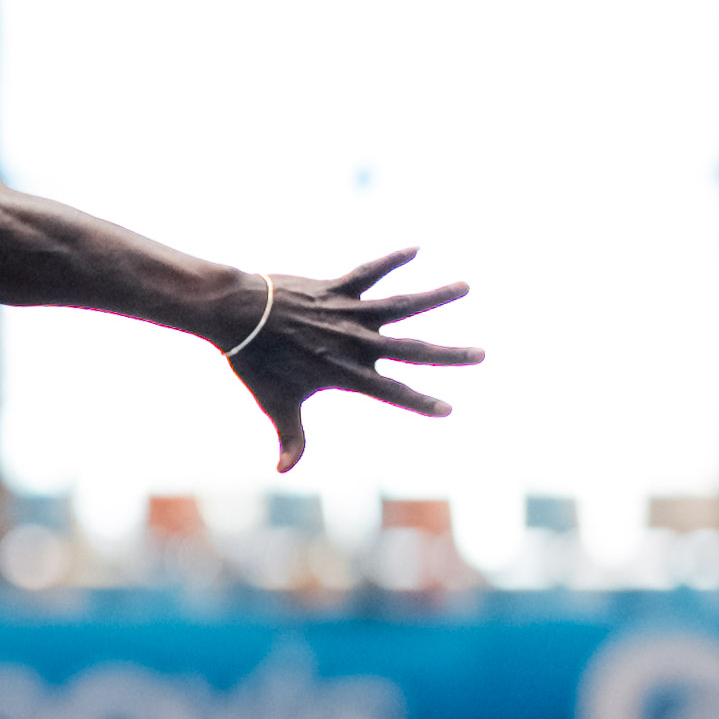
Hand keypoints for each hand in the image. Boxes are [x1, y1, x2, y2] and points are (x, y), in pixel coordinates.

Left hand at [227, 249, 481, 473]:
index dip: (420, 403)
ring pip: (401, 304)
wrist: (236, 316)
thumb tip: (283, 471)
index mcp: (345, 373)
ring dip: (435, 296)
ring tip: (466, 286)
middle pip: (411, 350)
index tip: (449, 409)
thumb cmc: (255, 363)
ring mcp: (347, 313)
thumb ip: (290, 437)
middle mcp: (354, 343)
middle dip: (449, 354)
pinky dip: (392, 259)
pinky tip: (418, 247)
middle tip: (482, 353)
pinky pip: (370, 271)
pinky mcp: (336, 287)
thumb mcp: (275, 404)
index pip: (392, 393)